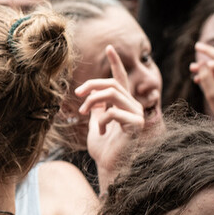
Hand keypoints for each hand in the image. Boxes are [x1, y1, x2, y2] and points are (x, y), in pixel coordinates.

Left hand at [75, 46, 144, 190]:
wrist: (109, 167)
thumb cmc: (103, 148)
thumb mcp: (95, 123)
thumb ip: (96, 108)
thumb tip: (90, 95)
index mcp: (122, 103)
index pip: (120, 78)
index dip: (115, 62)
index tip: (109, 47)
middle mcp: (132, 105)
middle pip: (111, 83)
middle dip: (91, 85)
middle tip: (77, 94)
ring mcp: (136, 114)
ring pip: (112, 93)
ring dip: (93, 100)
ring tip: (84, 112)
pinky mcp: (136, 124)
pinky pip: (114, 112)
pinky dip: (101, 120)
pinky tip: (100, 131)